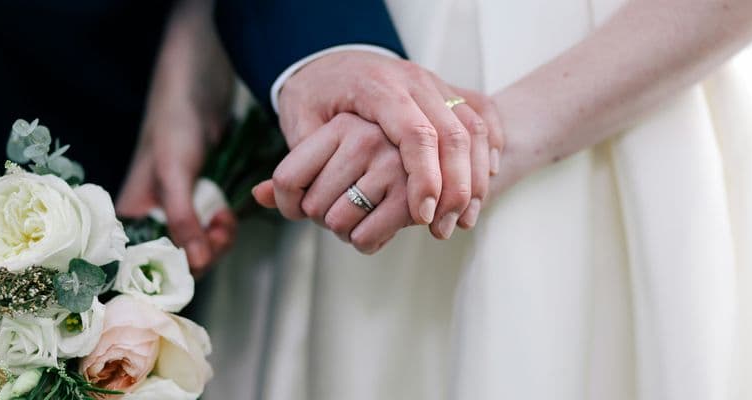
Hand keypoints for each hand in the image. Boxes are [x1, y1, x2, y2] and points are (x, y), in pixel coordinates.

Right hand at [116, 0, 235, 276]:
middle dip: (203, 253)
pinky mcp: (199, 199)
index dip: (176, 268)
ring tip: (225, 219)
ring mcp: (176, 208)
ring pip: (198, 246)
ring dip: (217, 240)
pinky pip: (211, 228)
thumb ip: (181, 218)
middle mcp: (150, 215)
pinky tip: (227, 213)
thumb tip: (195, 265)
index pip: (147, 262)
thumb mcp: (174, 171)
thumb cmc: (175, 120)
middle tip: (219, 231)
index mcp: (130, 214)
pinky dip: (222, 227)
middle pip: (176, 259)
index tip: (201, 257)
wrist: (200, 81)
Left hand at [253, 113, 412, 253]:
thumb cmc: (358, 117)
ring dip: (346, 231)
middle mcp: (371, 137)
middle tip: (339, 203)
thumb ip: (292, 166)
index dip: (286, 205)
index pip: (288, 180)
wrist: (412, 99)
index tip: (295, 211)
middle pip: (313, 207)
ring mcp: (399, 163)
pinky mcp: (423, 191)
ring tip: (362, 211)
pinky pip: (369, 236)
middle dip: (322, 216)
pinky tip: (377, 226)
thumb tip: (259, 196)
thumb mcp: (310, 124)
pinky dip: (366, 242)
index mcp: (342, 122)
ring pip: (340, 223)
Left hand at [279, 51, 502, 238]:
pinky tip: (483, 185)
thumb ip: (292, 160)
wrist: (335, 58)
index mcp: (376, 86)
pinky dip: (486, 154)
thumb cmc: (317, 94)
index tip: (424, 214)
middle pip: (451, 132)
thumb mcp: (298, 121)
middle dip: (456, 185)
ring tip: (463, 220)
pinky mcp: (448, 92)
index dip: (424, 176)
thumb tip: (265, 197)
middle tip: (444, 228)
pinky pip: (481, 120)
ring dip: (473, 177)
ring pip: (472, 128)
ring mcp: (434, 84)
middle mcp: (412, 81)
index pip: (412, 132)